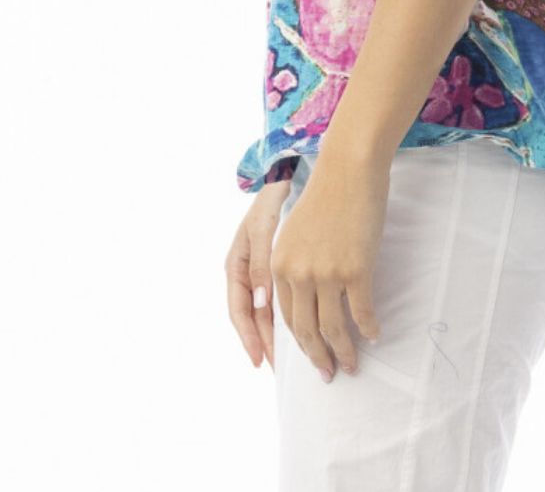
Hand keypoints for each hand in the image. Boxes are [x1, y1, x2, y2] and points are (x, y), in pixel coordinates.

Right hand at [224, 180, 290, 369]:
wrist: (293, 174)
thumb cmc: (275, 199)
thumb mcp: (263, 228)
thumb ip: (260, 263)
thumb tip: (259, 304)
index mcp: (236, 265)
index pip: (239, 311)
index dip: (250, 338)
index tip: (262, 360)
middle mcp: (247, 273)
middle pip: (255, 318)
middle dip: (268, 345)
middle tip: (284, 369)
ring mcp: (263, 271)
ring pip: (269, 312)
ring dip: (281, 335)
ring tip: (299, 357)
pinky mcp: (282, 267)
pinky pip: (284, 298)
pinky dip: (293, 315)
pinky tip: (308, 328)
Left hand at [271, 150, 388, 382]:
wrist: (348, 169)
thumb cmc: (326, 195)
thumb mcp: (297, 232)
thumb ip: (296, 264)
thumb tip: (307, 298)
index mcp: (279, 265)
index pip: (287, 317)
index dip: (299, 343)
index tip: (310, 357)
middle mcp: (298, 274)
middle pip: (306, 331)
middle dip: (319, 358)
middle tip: (330, 374)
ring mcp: (327, 274)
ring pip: (333, 329)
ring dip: (344, 353)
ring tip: (353, 366)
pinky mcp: (356, 270)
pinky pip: (361, 312)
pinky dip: (369, 328)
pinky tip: (375, 336)